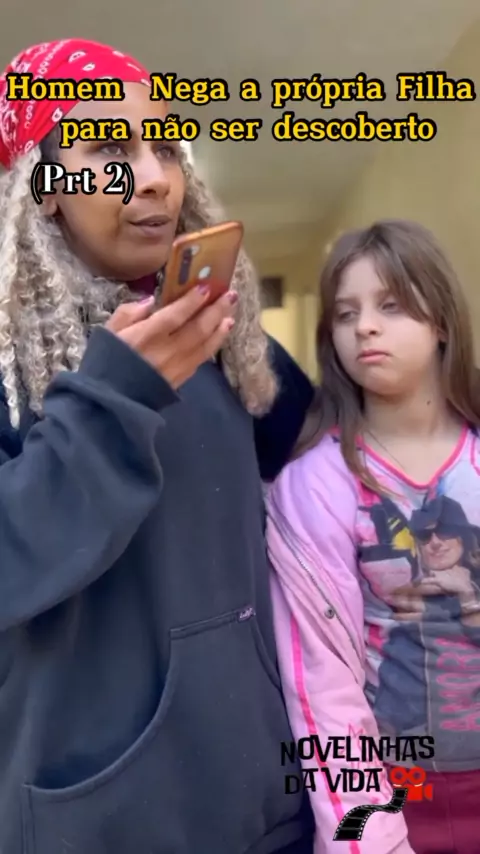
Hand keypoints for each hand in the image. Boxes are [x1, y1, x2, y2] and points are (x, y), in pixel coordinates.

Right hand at [106, 286, 236, 388]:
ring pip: (204, 345)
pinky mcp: (180, 380)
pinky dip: (212, 346)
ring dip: (219, 329)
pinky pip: (200, 360)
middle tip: (230, 295)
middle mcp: (167, 350)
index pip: (177, 314)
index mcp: (147, 336)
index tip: (208, 286)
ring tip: (230, 316)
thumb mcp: (108, 333)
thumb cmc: (105, 362)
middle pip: (197, 328)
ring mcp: (176, 367)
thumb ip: (128, 314)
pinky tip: (217, 337)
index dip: (194, 300)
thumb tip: (150, 301)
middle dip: (216, 310)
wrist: (108, 402)